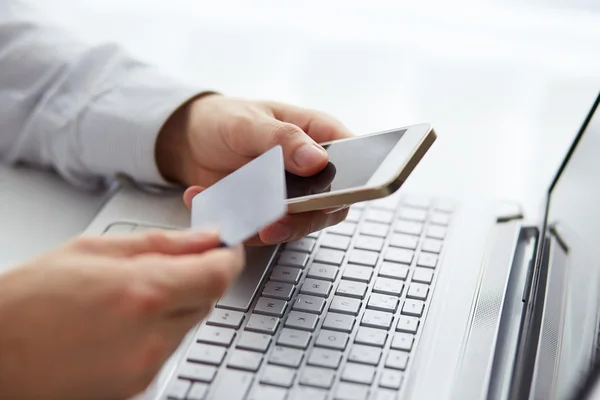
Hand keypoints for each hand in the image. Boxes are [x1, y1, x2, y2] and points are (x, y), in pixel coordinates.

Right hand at [0, 229, 243, 399]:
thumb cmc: (26, 300)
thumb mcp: (94, 250)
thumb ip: (162, 244)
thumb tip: (206, 240)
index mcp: (143, 294)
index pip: (219, 275)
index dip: (229, 258)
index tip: (226, 248)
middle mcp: (150, 337)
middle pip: (207, 300)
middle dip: (197, 279)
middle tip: (166, 267)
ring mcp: (144, 369)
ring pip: (186, 326)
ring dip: (173, 306)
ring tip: (126, 298)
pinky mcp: (135, 389)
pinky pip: (165, 351)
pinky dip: (155, 332)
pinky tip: (118, 325)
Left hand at [156, 95, 351, 244]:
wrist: (189, 141)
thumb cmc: (226, 120)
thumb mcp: (249, 122)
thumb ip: (282, 139)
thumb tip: (318, 159)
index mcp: (318, 137)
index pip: (353, 162)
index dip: (353, 183)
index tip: (330, 198)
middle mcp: (311, 172)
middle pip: (329, 205)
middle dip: (304, 218)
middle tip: (277, 222)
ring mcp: (290, 197)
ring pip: (298, 225)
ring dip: (270, 227)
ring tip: (240, 217)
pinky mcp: (266, 216)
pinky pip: (262, 232)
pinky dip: (240, 227)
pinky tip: (215, 206)